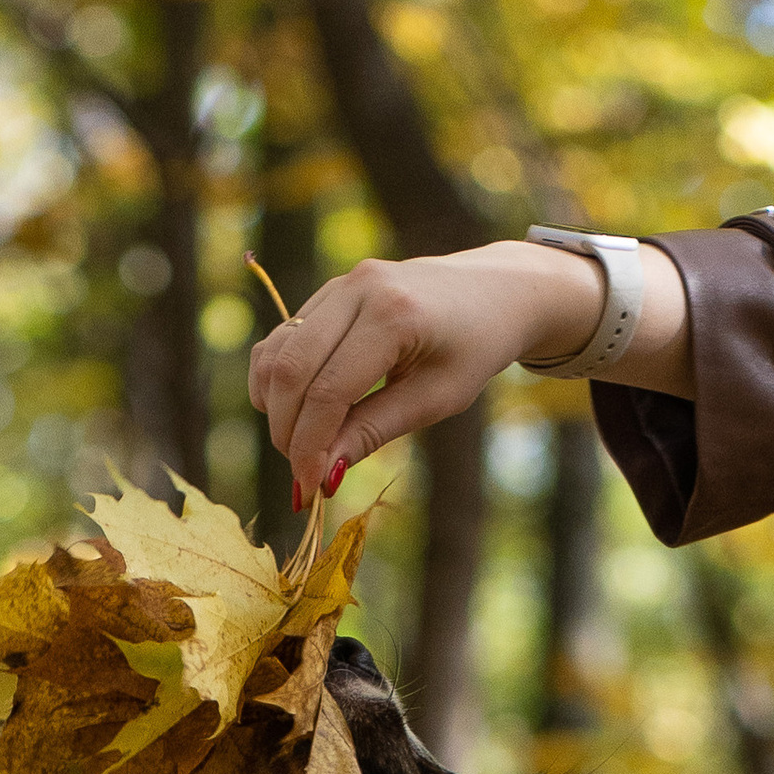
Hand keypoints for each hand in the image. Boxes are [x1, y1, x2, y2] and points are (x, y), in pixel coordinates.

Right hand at [246, 239, 692, 501]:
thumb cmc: (476, 348)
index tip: (307, 489)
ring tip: (299, 446)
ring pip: (278, 352)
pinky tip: (293, 411)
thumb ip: (374, 431)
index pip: (328, 391)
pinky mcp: (332, 289)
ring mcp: (341, 284)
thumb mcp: (435, 399)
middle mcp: (358, 289)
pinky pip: (285, 337)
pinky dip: (277, 378)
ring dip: (276, 407)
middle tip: (302, 472)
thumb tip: (321, 474)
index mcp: (393, 315)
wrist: (498, 289)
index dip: (310, 446)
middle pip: (290, 371)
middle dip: (287, 431)